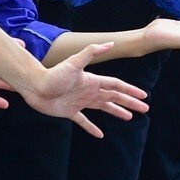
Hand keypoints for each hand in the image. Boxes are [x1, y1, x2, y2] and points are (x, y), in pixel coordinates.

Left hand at [22, 42, 149, 137]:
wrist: (35, 85)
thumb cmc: (54, 74)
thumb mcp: (74, 62)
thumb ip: (92, 52)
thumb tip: (110, 44)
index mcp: (93, 81)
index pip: (116, 85)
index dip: (130, 90)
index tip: (143, 96)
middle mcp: (89, 91)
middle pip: (114, 97)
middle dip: (129, 103)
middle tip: (144, 109)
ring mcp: (81, 102)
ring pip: (104, 108)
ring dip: (117, 112)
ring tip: (129, 118)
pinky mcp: (70, 112)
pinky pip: (84, 121)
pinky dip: (92, 128)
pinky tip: (100, 135)